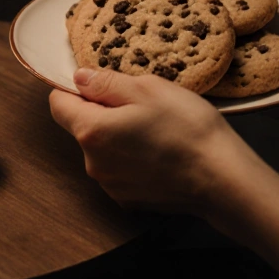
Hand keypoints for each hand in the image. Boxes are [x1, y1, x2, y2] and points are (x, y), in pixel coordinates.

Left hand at [49, 67, 278, 270]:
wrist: (221, 178)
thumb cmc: (186, 127)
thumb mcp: (147, 89)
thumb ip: (105, 83)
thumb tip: (78, 78)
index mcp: (91, 131)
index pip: (58, 104)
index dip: (74, 89)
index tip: (100, 83)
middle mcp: (92, 163)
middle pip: (82, 127)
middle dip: (103, 112)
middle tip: (142, 104)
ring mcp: (109, 185)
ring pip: (102, 149)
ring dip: (118, 136)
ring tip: (156, 129)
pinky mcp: (128, 200)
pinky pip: (119, 170)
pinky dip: (132, 159)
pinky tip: (160, 153)